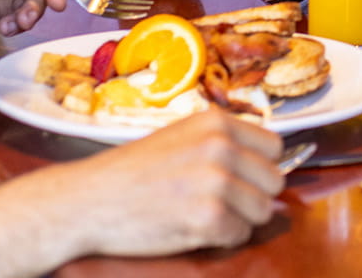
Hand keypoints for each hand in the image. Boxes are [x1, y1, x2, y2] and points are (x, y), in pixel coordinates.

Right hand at [40, 110, 284, 259]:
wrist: (87, 200)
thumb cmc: (132, 173)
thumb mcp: (181, 138)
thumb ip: (223, 143)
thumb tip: (271, 162)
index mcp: (217, 123)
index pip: (274, 147)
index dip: (258, 169)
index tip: (237, 180)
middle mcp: (221, 146)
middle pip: (274, 181)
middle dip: (251, 196)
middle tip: (216, 202)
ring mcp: (217, 181)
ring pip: (262, 210)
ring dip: (237, 219)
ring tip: (200, 214)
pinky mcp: (209, 216)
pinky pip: (240, 234)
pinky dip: (220, 238)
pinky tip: (191, 228)